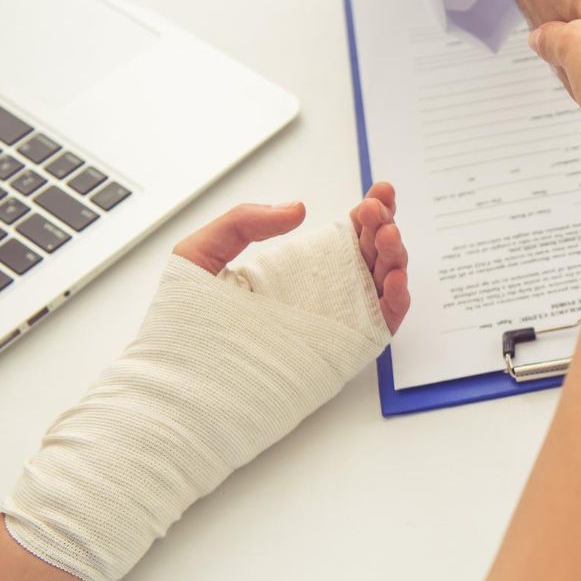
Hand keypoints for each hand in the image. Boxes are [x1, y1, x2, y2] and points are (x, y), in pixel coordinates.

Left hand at [2, 187, 411, 580]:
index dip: (368, 211)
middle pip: (372, 253)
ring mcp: (338, 321)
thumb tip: (297, 210)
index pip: (345, 234)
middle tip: (379, 209)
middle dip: (385, 225)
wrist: (182, 390)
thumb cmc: (184, 329)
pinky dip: (398, 300)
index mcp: (297, 267)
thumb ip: (243, 222)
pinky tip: (393, 278)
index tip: (377, 189)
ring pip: (384, 283)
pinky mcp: (345, 350)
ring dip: (395, 255)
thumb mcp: (200, 254)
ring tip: (388, 235)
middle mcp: (325, 293)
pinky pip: (384, 323)